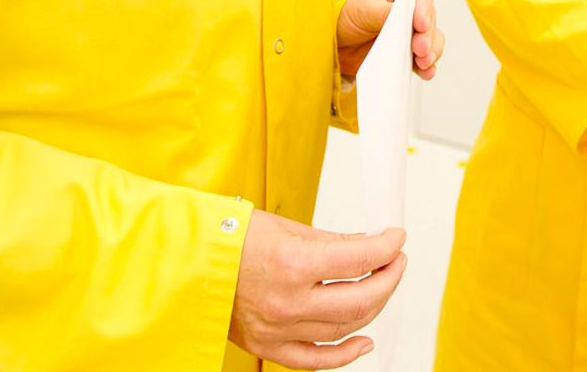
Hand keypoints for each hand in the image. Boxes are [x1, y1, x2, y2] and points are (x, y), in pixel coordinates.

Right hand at [228, 210, 406, 368]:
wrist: (189, 261)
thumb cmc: (231, 239)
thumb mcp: (289, 228)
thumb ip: (334, 242)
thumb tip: (371, 245)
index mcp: (292, 264)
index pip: (360, 259)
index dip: (387, 247)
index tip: (396, 238)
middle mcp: (286, 302)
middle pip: (360, 299)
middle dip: (388, 277)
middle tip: (396, 261)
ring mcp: (277, 329)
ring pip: (344, 328)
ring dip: (373, 307)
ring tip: (382, 287)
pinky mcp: (268, 346)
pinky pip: (316, 360)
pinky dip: (346, 354)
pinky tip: (365, 341)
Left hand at [335, 0, 444, 79]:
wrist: (339, 37)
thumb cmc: (350, 11)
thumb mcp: (363, 8)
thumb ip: (383, 12)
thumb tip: (401, 19)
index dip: (423, 8)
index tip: (421, 24)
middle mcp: (414, 4)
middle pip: (429, 18)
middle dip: (426, 35)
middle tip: (421, 48)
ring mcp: (414, 28)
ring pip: (432, 38)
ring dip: (431, 51)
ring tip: (423, 62)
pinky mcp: (412, 48)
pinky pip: (425, 56)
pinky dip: (426, 65)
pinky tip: (426, 71)